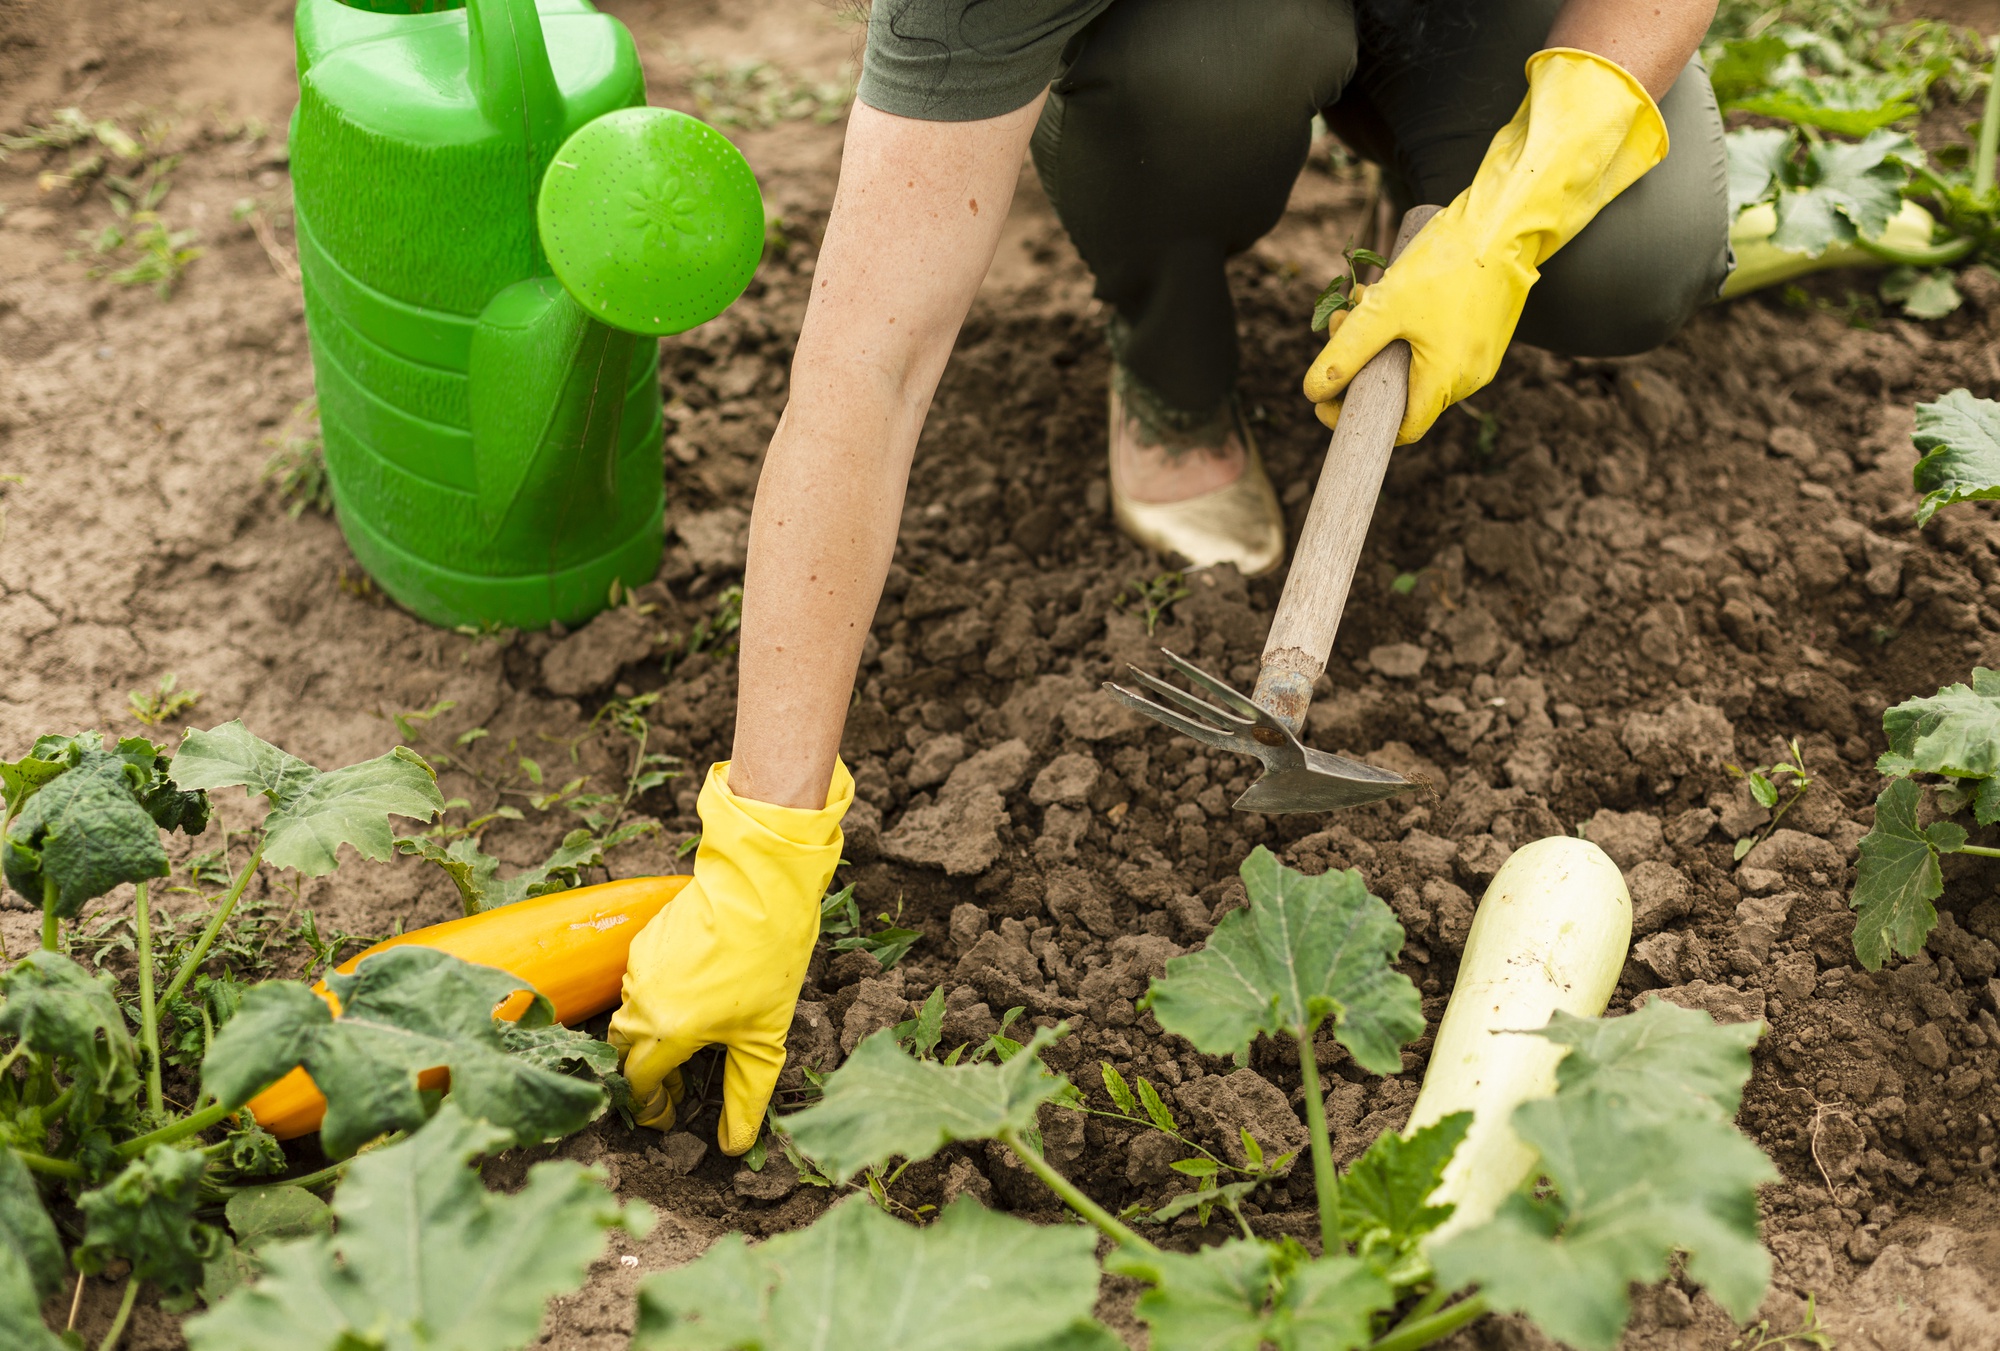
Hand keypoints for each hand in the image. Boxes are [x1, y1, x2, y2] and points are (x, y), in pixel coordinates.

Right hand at [607, 759, 851, 1153]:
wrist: (761, 889)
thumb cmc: (768, 965)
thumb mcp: (764, 1041)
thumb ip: (745, 1097)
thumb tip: (735, 1147)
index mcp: (666, 1032)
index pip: (637, 1083)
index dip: (649, 1107)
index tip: (667, 1117)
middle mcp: (641, 1002)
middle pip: (624, 1052)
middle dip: (647, 1076)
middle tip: (678, 1089)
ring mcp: (638, 968)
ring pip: (630, 1017)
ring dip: (651, 1038)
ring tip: (690, 1045)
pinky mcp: (645, 942)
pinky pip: (639, 984)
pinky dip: (656, 1003)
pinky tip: (692, 1000)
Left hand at [1303, 49, 1667, 444]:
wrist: (1506, 223)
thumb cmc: (1446, 264)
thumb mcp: (1383, 309)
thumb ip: (1345, 354)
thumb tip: (1313, 393)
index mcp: (1447, 381)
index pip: (1402, 430)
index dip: (1357, 420)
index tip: (1325, 401)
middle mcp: (1470, 378)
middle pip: (1401, 392)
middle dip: (1361, 362)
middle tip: (1341, 321)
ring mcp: (1482, 355)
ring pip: (1416, 363)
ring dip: (1380, 337)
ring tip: (1363, 297)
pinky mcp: (1485, 332)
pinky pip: (1437, 344)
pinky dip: (1406, 327)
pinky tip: (1392, 291)